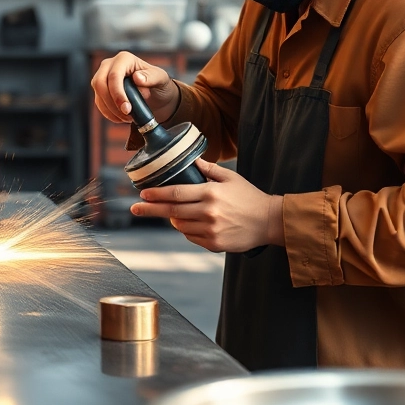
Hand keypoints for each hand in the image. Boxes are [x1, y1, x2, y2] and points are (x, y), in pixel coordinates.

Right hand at [91, 51, 178, 123]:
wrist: (155, 94)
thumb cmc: (158, 83)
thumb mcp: (161, 79)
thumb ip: (151, 77)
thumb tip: (137, 78)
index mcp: (124, 59)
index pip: (114, 75)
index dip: (118, 93)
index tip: (127, 109)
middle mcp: (110, 65)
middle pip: (99, 83)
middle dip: (111, 102)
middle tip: (126, 115)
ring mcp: (103, 76)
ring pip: (98, 94)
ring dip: (111, 110)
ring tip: (128, 117)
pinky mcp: (101, 90)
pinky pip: (99, 102)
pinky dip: (109, 113)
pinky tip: (121, 118)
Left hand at [131, 160, 283, 252]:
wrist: (269, 222)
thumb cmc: (250, 197)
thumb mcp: (231, 178)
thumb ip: (209, 169)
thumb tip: (192, 160)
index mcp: (210, 193)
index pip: (176, 193)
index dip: (156, 194)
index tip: (143, 193)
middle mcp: (208, 212)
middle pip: (171, 211)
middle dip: (150, 209)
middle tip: (135, 208)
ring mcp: (211, 230)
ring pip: (180, 226)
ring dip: (173, 219)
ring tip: (176, 213)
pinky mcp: (214, 244)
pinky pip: (191, 237)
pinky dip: (187, 230)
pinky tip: (194, 223)